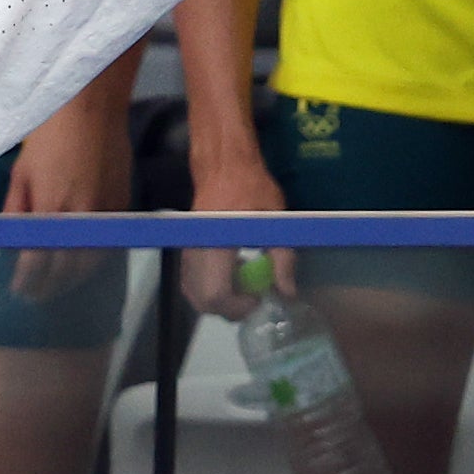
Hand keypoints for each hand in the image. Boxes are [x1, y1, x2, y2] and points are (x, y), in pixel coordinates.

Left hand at [1, 89, 131, 302]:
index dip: (27, 281)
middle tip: (36, 294)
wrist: (92, 106)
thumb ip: (15, 211)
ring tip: (58, 284)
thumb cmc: (48, 134)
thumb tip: (9, 243)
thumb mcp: (21, 173)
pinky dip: (94, 256)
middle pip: (66, 268)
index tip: (19, 290)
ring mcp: (106, 211)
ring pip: (91, 259)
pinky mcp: (123, 203)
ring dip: (73, 277)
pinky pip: (108, 241)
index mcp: (49, 208)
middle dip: (50, 286)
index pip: (37, 262)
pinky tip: (82, 260)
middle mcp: (80, 216)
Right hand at [186, 134, 290, 313]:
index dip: (238, 306)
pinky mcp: (187, 250)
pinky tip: (233, 272)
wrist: (224, 165)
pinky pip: (192, 282)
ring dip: (220, 299)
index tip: (259, 297)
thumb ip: (282, 257)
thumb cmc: (252, 186)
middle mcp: (196, 251)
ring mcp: (188, 251)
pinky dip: (211, 288)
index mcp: (217, 244)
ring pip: (195, 294)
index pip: (215, 294)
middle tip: (254, 295)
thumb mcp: (276, 218)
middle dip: (230, 308)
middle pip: (203, 301)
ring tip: (245, 282)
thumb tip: (287, 293)